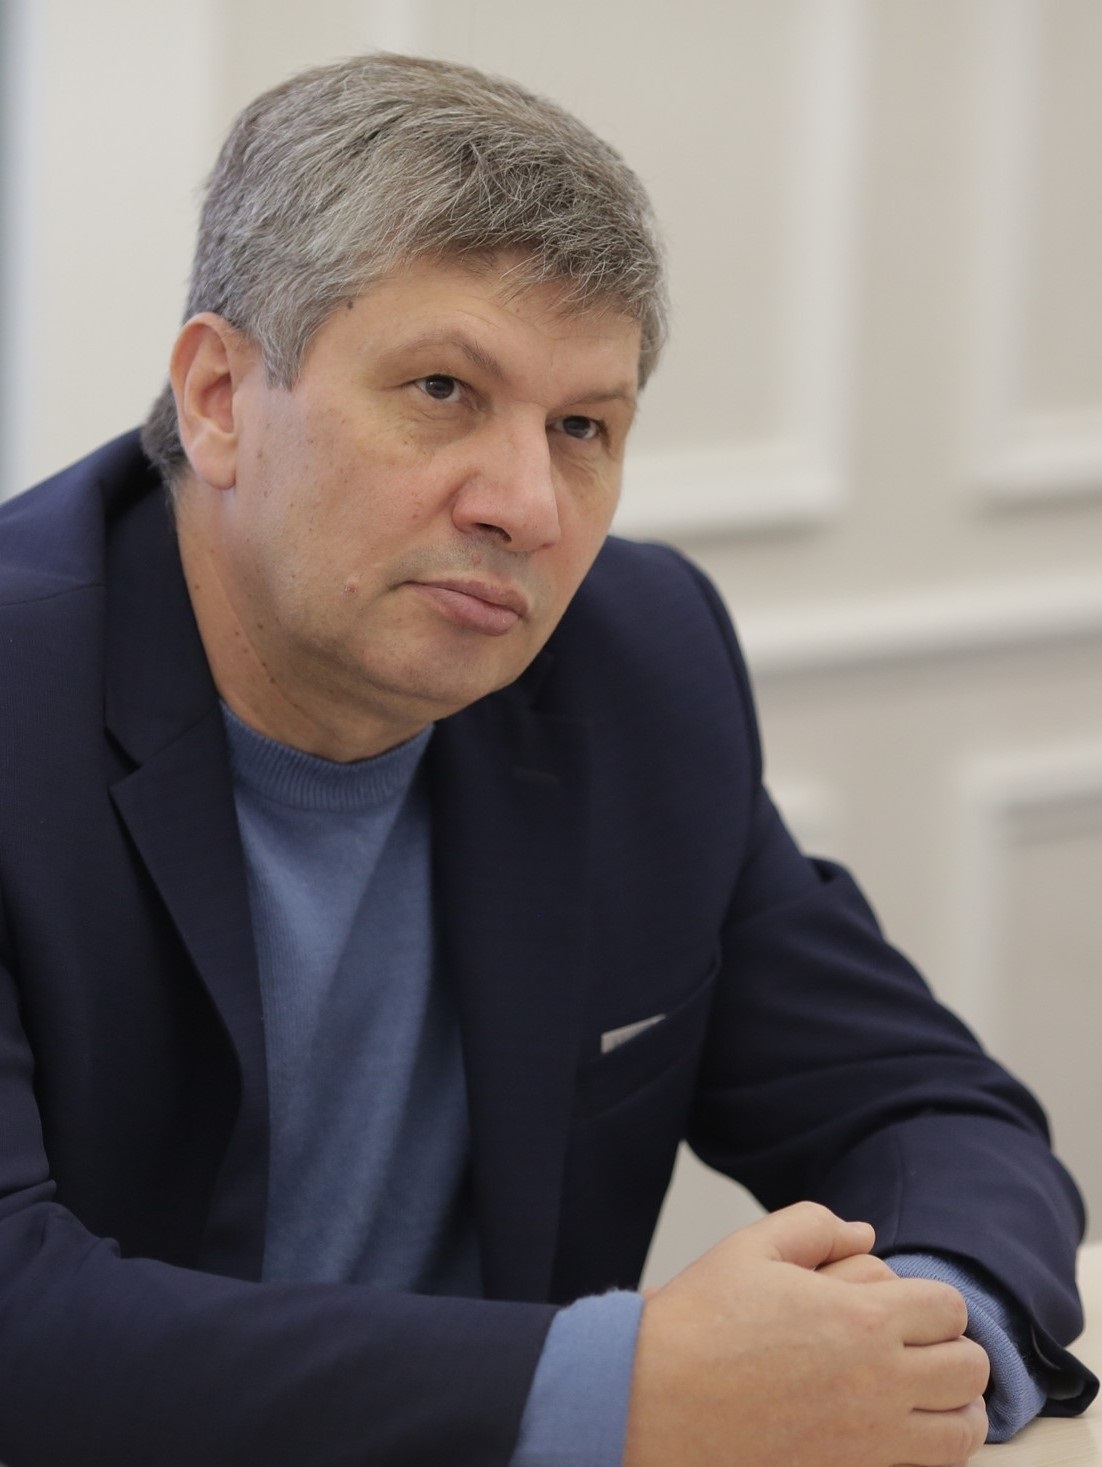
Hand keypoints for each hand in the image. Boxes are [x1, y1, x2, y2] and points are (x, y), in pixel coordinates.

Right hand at [623, 1201, 988, 1466]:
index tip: (907, 1305)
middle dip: (952, 1350)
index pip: (949, 1308)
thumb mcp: (751, 1247)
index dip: (933, 1302)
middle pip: (969, 1368)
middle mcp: (878, 1383)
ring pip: (963, 1430)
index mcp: (860, 1319)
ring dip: (954, 1406)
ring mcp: (870, 1441)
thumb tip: (865, 1233)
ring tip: (923, 1393)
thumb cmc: (699, 1323)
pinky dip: (930, 1448)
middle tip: (919, 1346)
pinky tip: (898, 1430)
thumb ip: (815, 1225)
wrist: (652, 1401)